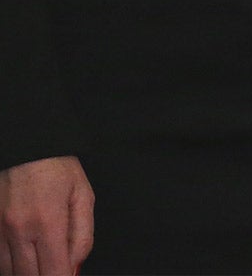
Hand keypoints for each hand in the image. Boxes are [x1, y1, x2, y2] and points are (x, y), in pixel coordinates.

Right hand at [0, 156, 92, 275]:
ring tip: (42, 262)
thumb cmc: (57, 168)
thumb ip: (82, 236)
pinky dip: (11, 266)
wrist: (26, 147)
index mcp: (48, 221)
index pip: (54, 270)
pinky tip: (25, 256)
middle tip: (56, 268)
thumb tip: (75, 267)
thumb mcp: (83, 196)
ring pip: (10, 272)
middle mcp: (19, 229)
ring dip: (28, 273)